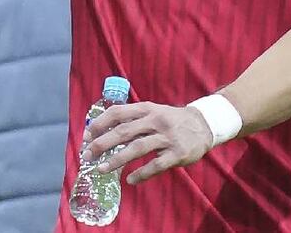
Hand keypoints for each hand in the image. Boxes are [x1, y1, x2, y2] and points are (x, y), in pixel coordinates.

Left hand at [81, 101, 213, 184]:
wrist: (204, 124)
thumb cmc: (172, 120)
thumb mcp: (154, 111)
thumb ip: (133, 119)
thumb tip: (103, 131)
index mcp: (147, 109)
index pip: (118, 113)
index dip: (100, 124)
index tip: (86, 136)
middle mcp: (156, 121)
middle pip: (124, 131)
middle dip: (102, 144)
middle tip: (86, 155)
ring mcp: (167, 137)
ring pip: (137, 148)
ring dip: (117, 160)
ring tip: (101, 169)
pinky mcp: (177, 153)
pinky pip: (156, 165)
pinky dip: (141, 174)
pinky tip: (130, 180)